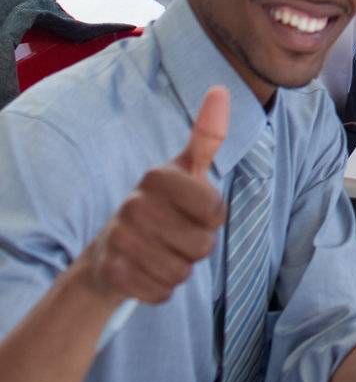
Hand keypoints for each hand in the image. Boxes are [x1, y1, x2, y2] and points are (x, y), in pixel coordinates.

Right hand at [78, 87, 228, 304]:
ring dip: (179, 267)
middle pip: (202, 245)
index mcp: (156, 176)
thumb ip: (207, 137)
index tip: (194, 210)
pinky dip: (160, 288)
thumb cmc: (160, 208)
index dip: (212, 217)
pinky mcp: (112, 273)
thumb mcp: (185, 171)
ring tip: (160, 252)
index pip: (215, 209)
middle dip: (196, 246)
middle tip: (174, 236)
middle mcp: (133, 204)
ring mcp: (120, 239)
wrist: (108, 254)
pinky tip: (145, 271)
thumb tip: (221, 89)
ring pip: (183, 270)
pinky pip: (163, 291)